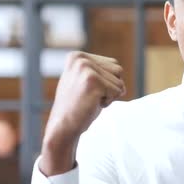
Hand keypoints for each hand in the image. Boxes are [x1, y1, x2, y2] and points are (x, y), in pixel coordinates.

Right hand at [40, 51, 125, 175]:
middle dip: (110, 87)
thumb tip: (118, 69)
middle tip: (89, 96)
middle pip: (118, 70)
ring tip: (91, 100)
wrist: (62, 127)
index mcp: (77, 56)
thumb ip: (97, 70)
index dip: (107, 82)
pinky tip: (92, 104)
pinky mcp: (93, 81)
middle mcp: (81, 59)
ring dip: (110, 94)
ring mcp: (86, 69)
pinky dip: (109, 101)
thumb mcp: (84, 81)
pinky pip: (118, 91)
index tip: (87, 90)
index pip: (113, 64)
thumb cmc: (77, 106)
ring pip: (120, 81)